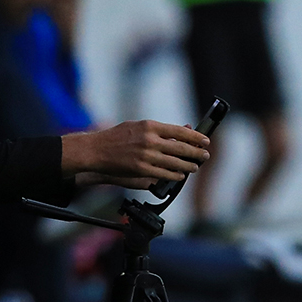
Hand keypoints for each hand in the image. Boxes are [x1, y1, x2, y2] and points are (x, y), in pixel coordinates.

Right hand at [62, 120, 210, 187]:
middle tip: (205, 155)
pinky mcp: (141, 169)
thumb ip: (161, 129)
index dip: (196, 137)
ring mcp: (146, 156)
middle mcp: (150, 140)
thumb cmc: (117, 137)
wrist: (95, 150)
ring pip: (175, 163)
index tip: (206, 140)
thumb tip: (184, 128)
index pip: (179, 131)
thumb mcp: (138, 126)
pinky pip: (163, 174)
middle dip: (196, 153)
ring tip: (194, 167)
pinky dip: (174, 175)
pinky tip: (180, 175)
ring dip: (188, 166)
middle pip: (181, 148)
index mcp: (150, 126)